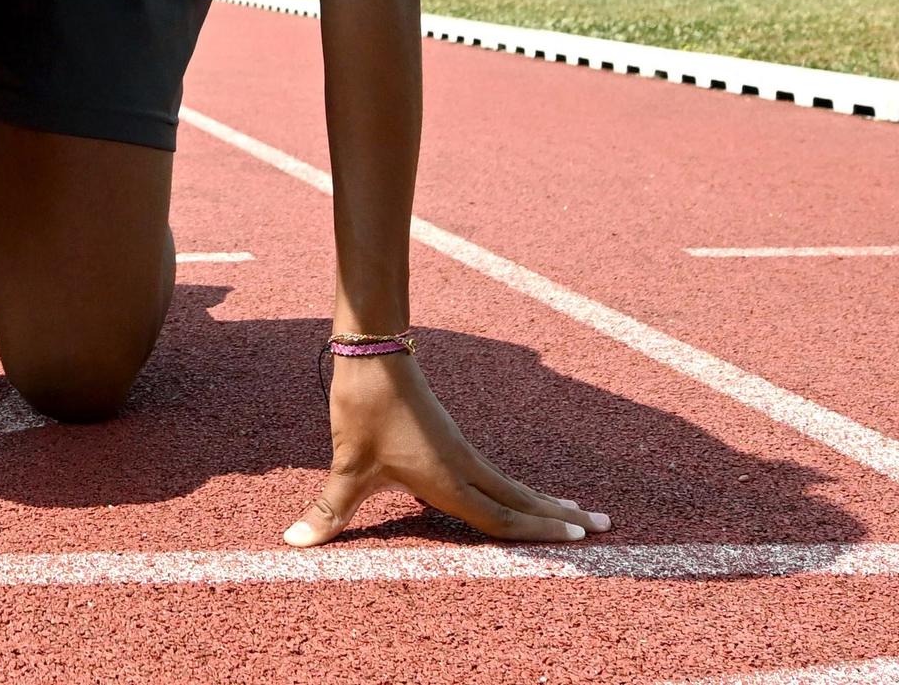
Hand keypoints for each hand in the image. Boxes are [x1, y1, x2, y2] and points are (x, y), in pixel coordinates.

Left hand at [286, 350, 608, 545]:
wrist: (371, 354)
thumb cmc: (363, 409)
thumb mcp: (346, 465)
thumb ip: (328, 511)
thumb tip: (294, 545)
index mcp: (447, 480)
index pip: (501, 519)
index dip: (537, 533)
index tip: (577, 539)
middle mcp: (464, 467)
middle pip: (520, 501)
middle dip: (560, 517)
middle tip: (604, 528)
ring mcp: (461, 450)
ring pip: (511, 485)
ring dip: (544, 501)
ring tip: (579, 512)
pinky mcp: (452, 438)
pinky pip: (496, 474)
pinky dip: (518, 489)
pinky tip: (522, 494)